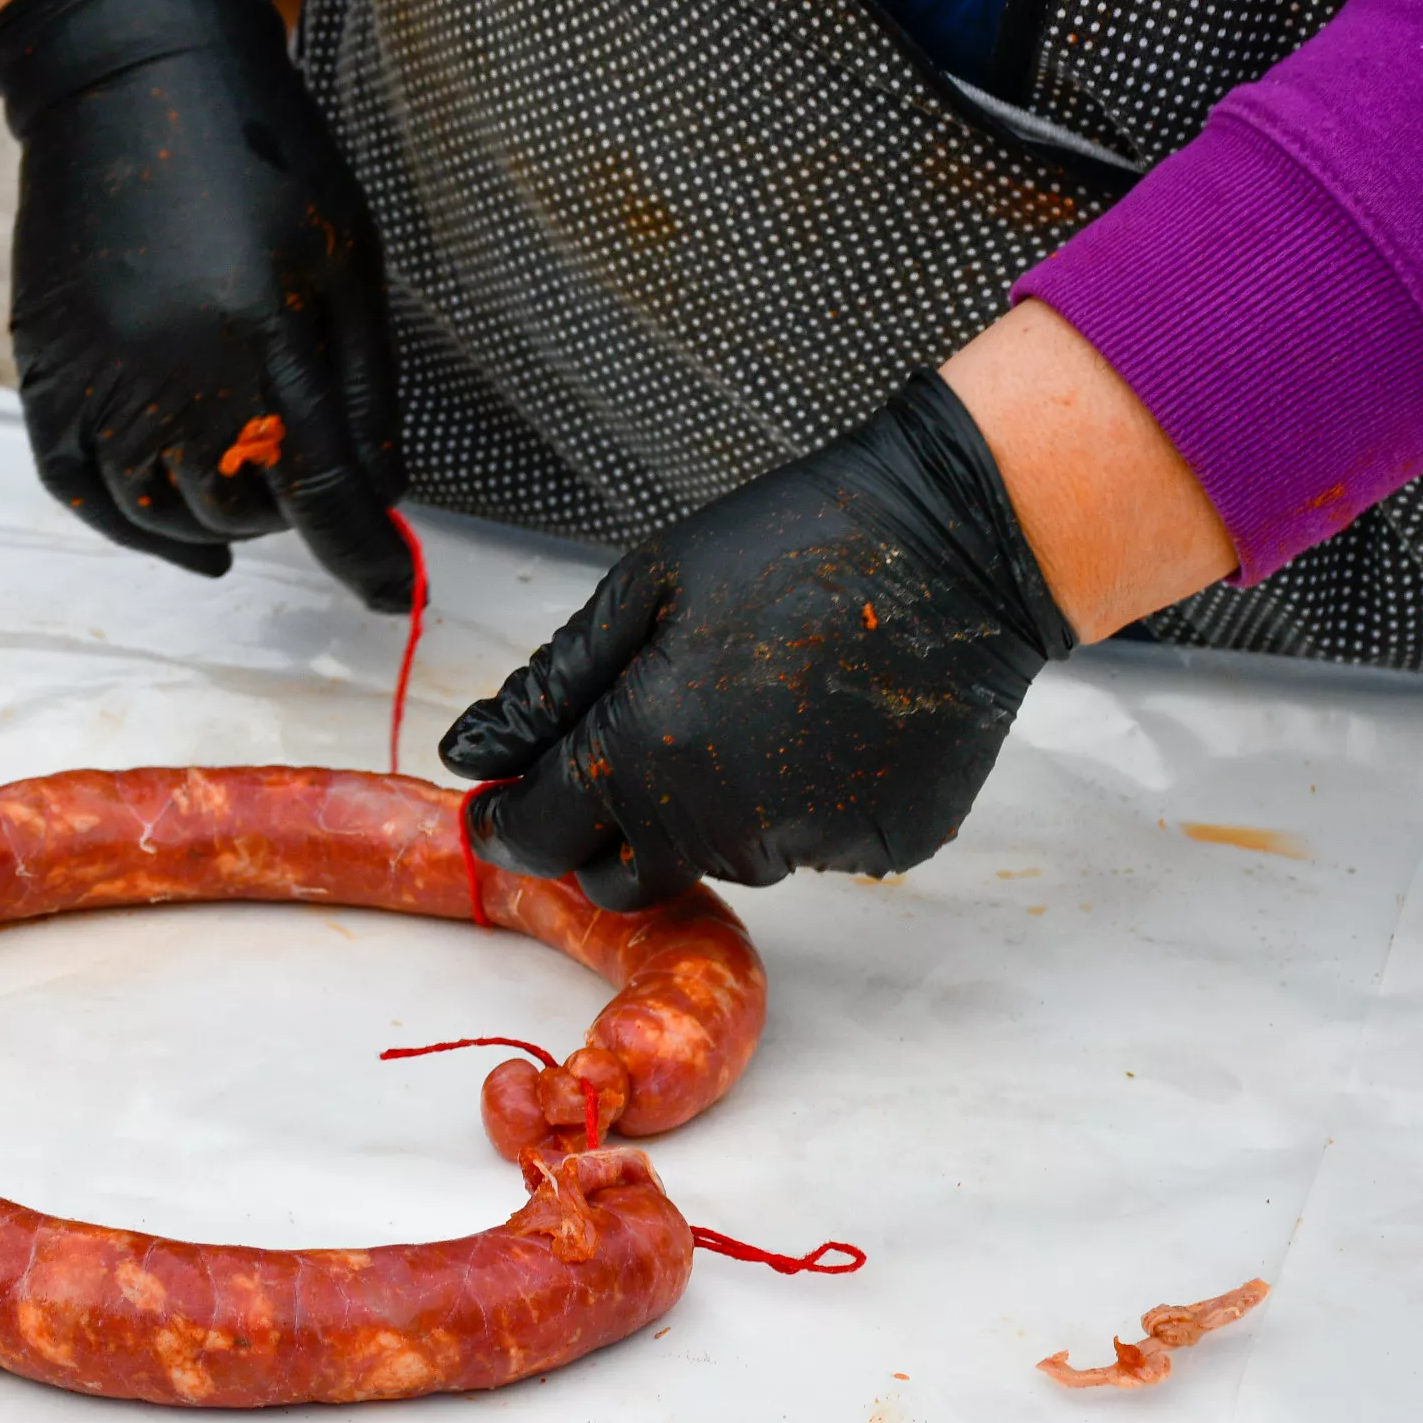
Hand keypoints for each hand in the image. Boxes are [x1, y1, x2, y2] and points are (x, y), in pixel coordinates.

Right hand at [0, 0, 413, 609]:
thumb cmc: (264, 155)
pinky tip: (177, 538)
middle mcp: (166, 369)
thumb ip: (365, 386)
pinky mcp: (44, 362)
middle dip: (288, 512)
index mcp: (259, 337)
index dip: (364, 556)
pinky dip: (123, 527)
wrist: (133, 76)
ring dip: (213, 524)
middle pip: (236, 509)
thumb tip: (381, 495)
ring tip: (251, 499)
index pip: (319, 489)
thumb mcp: (348, 259)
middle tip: (311, 477)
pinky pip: (73, 483)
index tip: (394, 596)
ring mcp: (95, 371)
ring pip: (154, 510)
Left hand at [441, 373, 1075, 908]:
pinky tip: (818, 723)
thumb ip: (548, 690)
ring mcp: (808, 845)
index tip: (499, 800)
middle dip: (599, 832)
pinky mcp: (880, 848)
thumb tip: (469, 754)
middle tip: (624, 747)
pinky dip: (794, 803)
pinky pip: (805, 845)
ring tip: (745, 707)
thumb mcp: (643, 592)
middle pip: (621, 878)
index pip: (537, 840)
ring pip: (717, 862)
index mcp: (646, 758)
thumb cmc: (795, 545)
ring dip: (702, 813)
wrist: (953, 543)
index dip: (507, 821)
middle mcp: (723, 827)